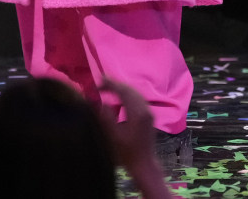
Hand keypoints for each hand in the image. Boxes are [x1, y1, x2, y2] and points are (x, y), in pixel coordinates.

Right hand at [99, 78, 170, 198]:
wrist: (144, 164)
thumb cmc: (127, 153)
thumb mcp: (114, 136)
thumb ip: (106, 117)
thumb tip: (99, 102)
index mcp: (136, 113)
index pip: (123, 91)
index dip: (110, 84)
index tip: (98, 82)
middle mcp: (145, 109)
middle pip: (130, 89)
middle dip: (115, 84)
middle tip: (101, 83)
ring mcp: (149, 112)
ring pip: (134, 92)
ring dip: (121, 88)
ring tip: (108, 88)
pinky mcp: (149, 115)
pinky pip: (138, 98)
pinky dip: (127, 94)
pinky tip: (119, 98)